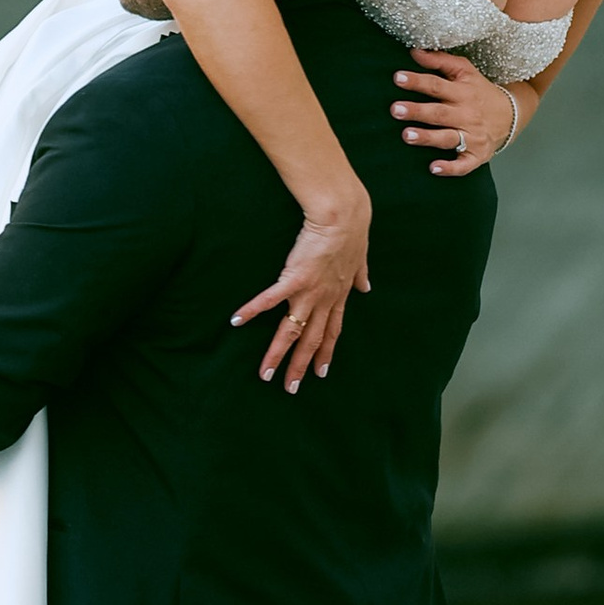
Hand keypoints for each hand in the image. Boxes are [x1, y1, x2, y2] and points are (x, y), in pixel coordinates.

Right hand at [230, 189, 371, 390]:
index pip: (332, 331)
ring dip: (278, 354)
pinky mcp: (294, 278)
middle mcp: (325, 299)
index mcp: (339, 295)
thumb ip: (361, 275)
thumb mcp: (361, 258)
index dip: (325, 353)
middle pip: (311, 340)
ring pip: (292, 331)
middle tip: (290, 388)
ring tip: (266, 374)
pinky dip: (252, 311)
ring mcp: (309, 292)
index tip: (321, 372)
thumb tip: (367, 287)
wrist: (344, 215)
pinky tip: (236, 321)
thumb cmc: (352, 231)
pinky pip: (270, 300)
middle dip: (300, 366)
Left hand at [393, 51, 517, 172]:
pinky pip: (464, 164)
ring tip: (406, 135)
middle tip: (395, 109)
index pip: (437, 85)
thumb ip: (440, 60)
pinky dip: (450, 167)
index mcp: (462, 92)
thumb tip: (414, 51)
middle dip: (417, 111)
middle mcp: (466, 114)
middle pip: (438, 112)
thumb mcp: (466, 71)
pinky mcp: (477, 155)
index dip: (417, 81)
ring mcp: (472, 136)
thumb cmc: (481, 92)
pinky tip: (434, 168)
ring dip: (427, 137)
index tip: (398, 78)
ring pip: (447, 137)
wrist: (513, 115)